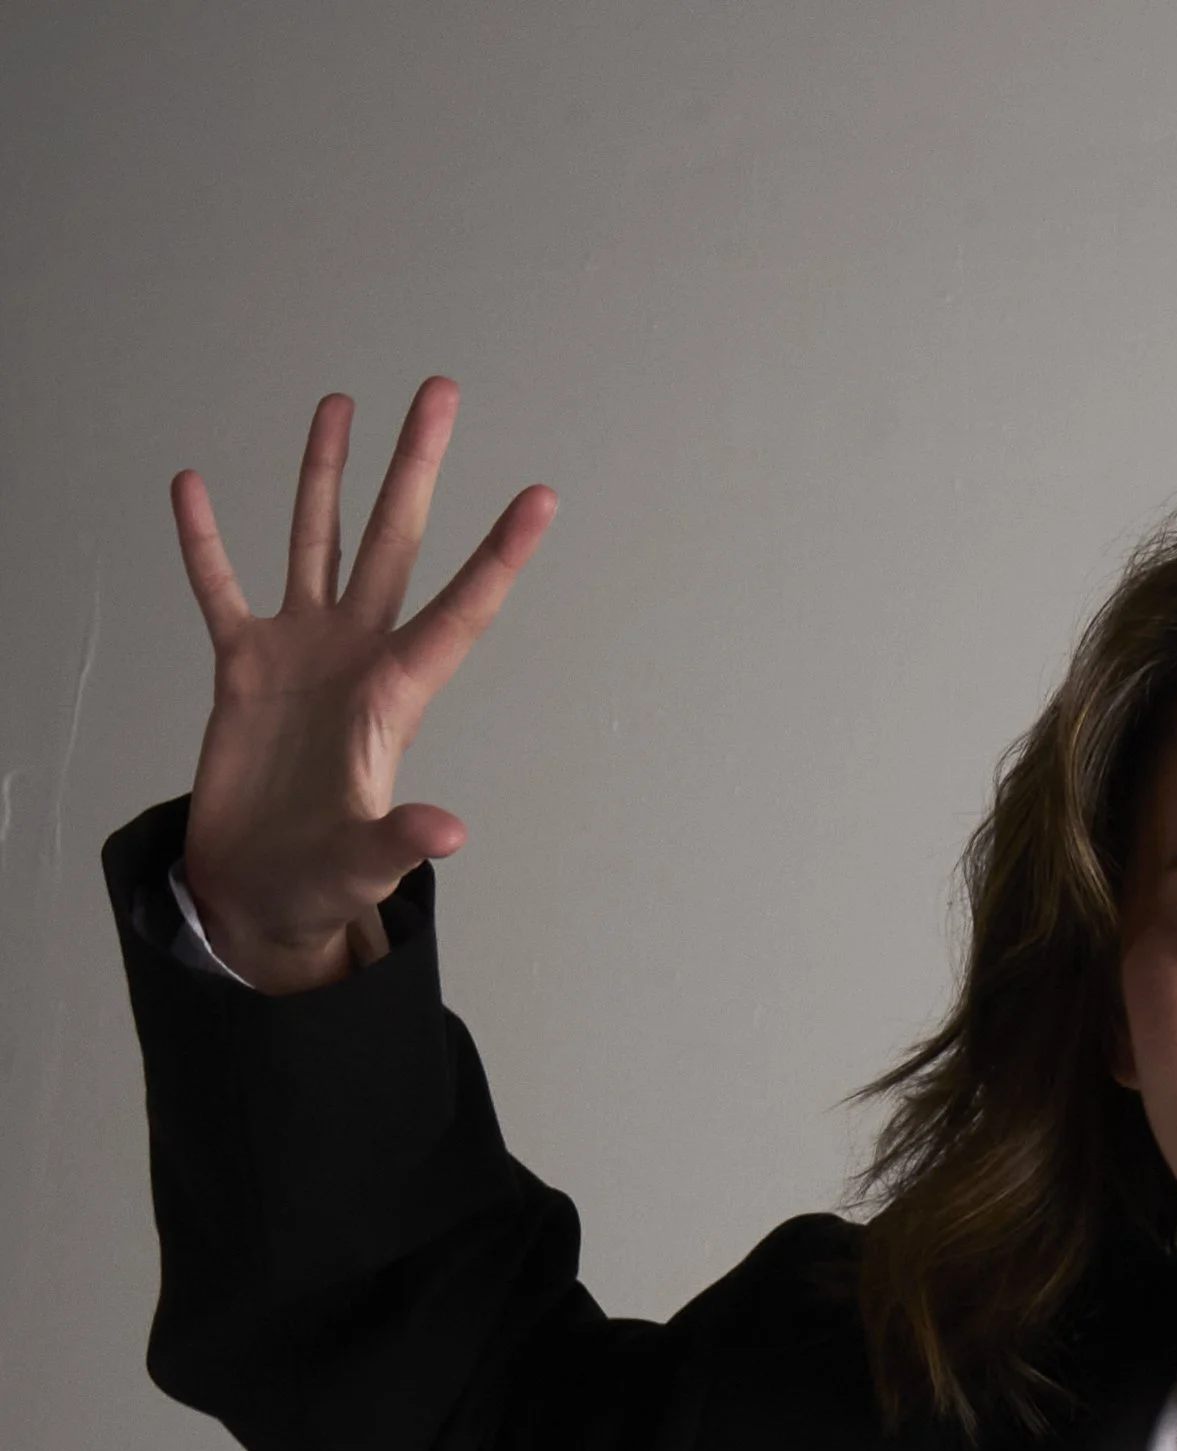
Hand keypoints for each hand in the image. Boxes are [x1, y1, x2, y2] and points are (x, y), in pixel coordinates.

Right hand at [171, 378, 554, 993]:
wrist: (260, 893)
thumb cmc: (320, 888)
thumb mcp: (362, 868)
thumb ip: (399, 842)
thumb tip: (448, 833)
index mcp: (394, 697)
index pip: (459, 612)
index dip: (500, 555)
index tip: (541, 496)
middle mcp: (355, 658)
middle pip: (394, 542)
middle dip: (415, 467)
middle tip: (440, 389)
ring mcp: (300, 654)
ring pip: (318, 541)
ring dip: (325, 474)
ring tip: (340, 402)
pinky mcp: (242, 666)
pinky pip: (220, 587)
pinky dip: (204, 541)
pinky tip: (192, 484)